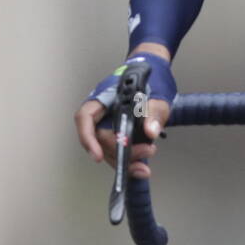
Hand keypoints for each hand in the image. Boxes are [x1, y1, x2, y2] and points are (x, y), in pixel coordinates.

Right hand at [74, 48, 175, 179]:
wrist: (158, 76)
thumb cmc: (153, 80)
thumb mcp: (158, 94)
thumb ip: (154, 111)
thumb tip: (151, 130)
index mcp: (104, 96)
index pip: (85, 117)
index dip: (88, 138)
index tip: (97, 155)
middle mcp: (102, 112)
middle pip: (99, 138)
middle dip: (118, 152)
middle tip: (144, 154)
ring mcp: (109, 123)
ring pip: (107, 148)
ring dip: (124, 161)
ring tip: (144, 167)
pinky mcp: (119, 133)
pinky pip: (116, 149)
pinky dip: (127, 159)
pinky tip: (140, 167)